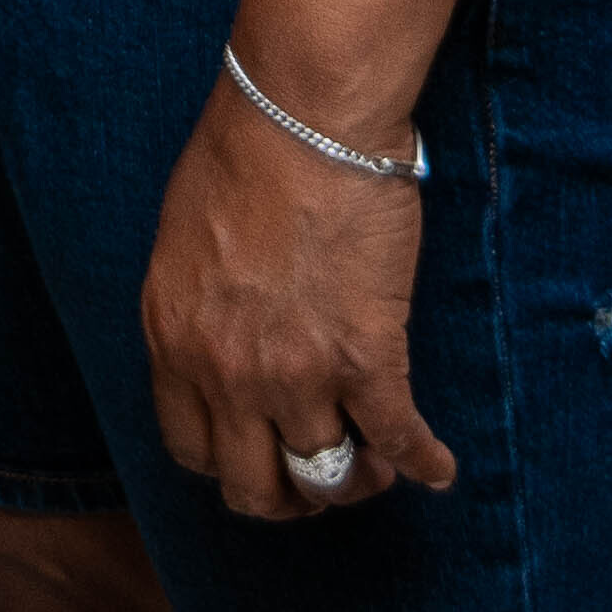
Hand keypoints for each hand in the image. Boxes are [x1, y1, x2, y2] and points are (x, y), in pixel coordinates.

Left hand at [142, 72, 463, 517]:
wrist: (303, 115)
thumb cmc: (243, 151)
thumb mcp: (184, 241)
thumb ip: (199, 307)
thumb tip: (227, 338)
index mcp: (173, 339)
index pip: (191, 448)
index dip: (231, 463)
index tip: (259, 455)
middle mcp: (225, 373)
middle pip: (253, 485)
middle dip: (289, 496)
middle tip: (318, 481)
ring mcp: (295, 373)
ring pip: (326, 474)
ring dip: (356, 480)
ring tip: (377, 466)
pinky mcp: (365, 357)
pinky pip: (397, 439)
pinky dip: (423, 463)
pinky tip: (438, 469)